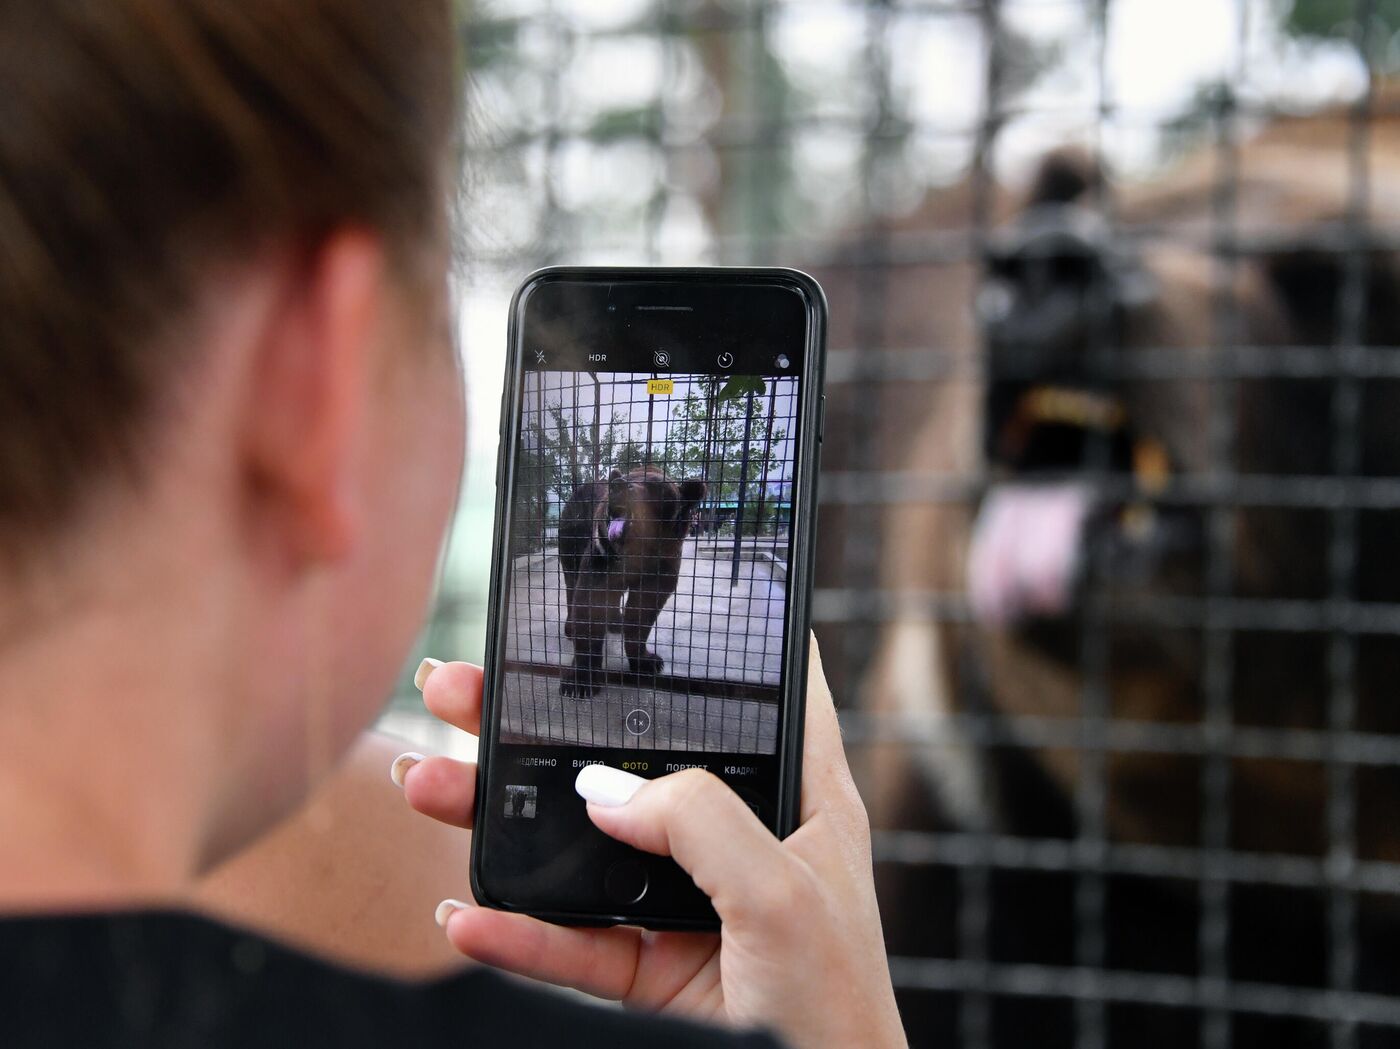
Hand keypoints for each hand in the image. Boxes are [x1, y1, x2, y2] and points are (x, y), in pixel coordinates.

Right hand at [394, 638, 905, 1048]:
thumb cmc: (837, 1005)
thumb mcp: (782, 893)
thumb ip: (698, 823)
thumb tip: (602, 791)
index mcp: (798, 798)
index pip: (762, 695)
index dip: (713, 644)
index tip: (645, 592)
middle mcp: (736, 838)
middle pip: (630, 761)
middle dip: (540, 725)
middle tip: (461, 688)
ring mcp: (685, 903)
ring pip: (579, 846)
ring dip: (500, 817)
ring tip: (425, 783)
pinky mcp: (647, 970)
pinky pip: (566, 941)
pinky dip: (513, 930)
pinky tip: (462, 912)